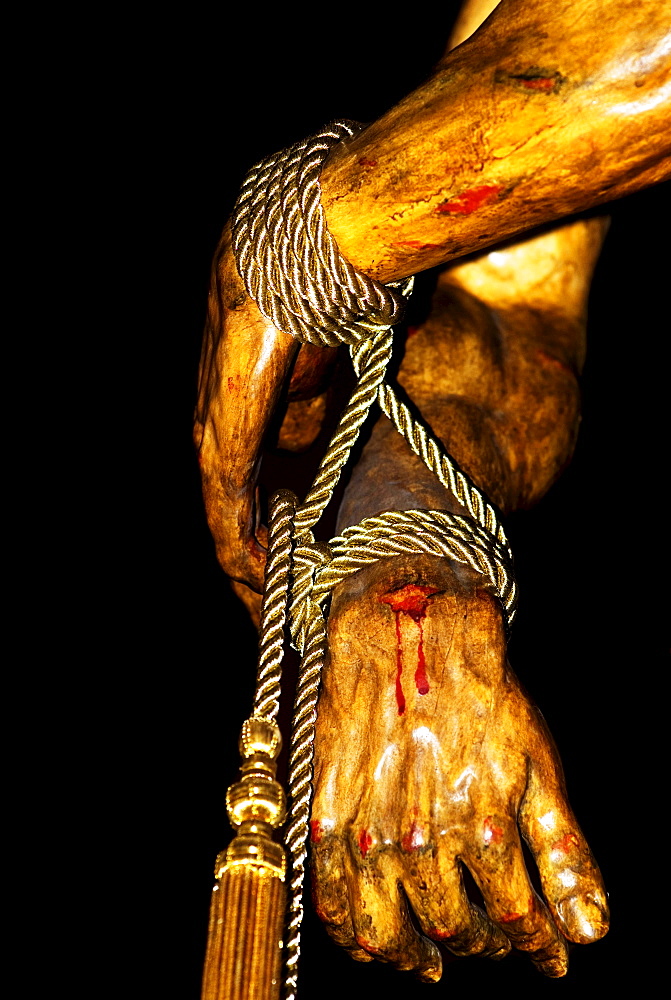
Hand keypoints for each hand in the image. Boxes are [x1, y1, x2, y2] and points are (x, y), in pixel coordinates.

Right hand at [310, 553, 607, 979]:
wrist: (409, 634)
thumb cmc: (482, 697)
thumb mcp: (539, 765)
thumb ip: (563, 852)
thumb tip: (589, 933)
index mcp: (483, 829)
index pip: (516, 923)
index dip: (538, 948)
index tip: (550, 959)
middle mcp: (422, 842)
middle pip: (455, 931)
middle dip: (484, 944)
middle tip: (495, 940)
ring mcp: (368, 833)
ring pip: (390, 934)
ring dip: (416, 958)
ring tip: (432, 962)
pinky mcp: (327, 818)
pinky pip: (333, 904)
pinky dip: (353, 939)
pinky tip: (373, 944)